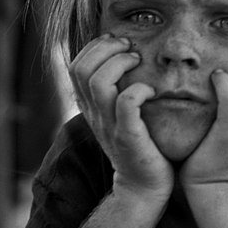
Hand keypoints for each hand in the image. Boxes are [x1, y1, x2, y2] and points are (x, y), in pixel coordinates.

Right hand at [69, 34, 173, 199]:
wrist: (143, 186)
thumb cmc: (139, 144)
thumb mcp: (118, 115)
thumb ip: (115, 92)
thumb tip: (125, 59)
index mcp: (90, 106)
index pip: (75, 66)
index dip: (94, 47)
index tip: (117, 42)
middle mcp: (94, 114)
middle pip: (81, 69)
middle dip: (106, 48)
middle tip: (130, 47)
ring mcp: (109, 125)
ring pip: (99, 82)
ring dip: (121, 63)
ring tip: (138, 61)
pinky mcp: (128, 137)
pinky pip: (126, 104)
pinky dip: (139, 89)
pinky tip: (151, 90)